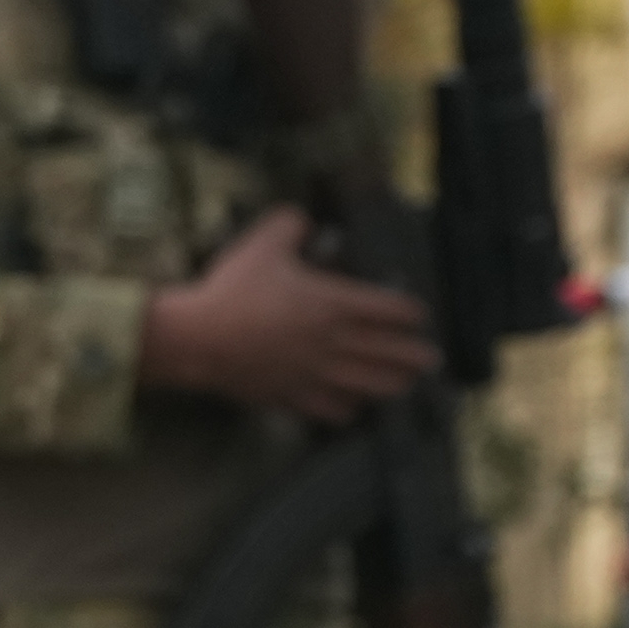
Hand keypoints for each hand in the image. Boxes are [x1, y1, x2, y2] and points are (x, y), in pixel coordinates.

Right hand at [139, 209, 434, 424]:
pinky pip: (334, 409)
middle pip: (391, 353)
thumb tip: (302, 218)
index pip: (389, 310)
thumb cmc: (232, 289)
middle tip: (430, 359)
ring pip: (371, 385)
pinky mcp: (294, 396)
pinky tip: (354, 407)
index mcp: (333, 303)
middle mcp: (335, 342)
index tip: (418, 315)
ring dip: (394, 384)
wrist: (197, 338)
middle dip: (416, 356)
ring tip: (406, 384)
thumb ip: (289, 225)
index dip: (409, 313)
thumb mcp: (262, 244)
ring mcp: (317, 373)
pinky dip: (350, 408)